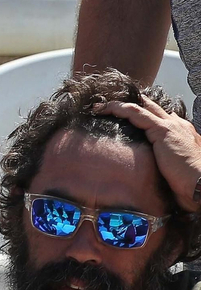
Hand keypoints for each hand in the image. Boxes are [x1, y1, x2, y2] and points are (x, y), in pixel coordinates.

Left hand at [98, 96, 200, 211]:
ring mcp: (171, 126)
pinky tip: (104, 108)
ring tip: (99, 106)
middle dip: (130, 104)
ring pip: (140, 107)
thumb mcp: (175, 170)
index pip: (160, 117)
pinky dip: (118, 108)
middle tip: (109, 104)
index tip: (124, 115)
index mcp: (183, 134)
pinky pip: (136, 112)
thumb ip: (164, 163)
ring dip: (118, 104)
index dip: (143, 114)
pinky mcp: (162, 130)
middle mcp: (178, 126)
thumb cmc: (189, 185)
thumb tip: (151, 165)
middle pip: (150, 107)